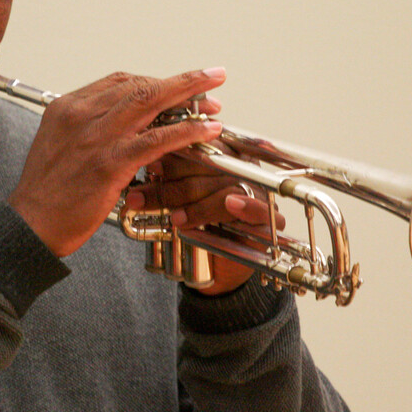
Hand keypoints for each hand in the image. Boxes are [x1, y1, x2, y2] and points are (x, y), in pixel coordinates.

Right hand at [8, 68, 227, 257]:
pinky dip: (186, 132)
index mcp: (68, 107)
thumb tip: (124, 128)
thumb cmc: (45, 193)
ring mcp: (96, 137)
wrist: (29, 224)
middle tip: (210, 78)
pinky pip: (157, 140)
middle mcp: (81, 114)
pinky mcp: (110, 163)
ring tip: (215, 98)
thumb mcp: (60, 146)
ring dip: (189, 96)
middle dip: (180, 81)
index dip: (155, 81)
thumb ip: (89, 130)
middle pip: (140, 85)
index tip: (177, 87)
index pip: (119, 81)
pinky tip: (206, 131)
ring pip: (151, 103)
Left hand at [123, 150, 285, 295]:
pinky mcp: (268, 217)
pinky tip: (231, 205)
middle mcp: (243, 168)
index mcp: (225, 156)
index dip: (175, 156)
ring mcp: (257, 190)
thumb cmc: (202, 226)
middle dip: (173, 184)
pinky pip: (258, 207)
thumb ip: (172, 179)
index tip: (149, 167)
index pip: (201, 147)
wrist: (222, 264)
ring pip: (226, 188)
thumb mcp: (182, 199)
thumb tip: (146, 163)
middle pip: (209, 167)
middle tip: (143, 196)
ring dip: (198, 203)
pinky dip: (245, 205)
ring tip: (174, 218)